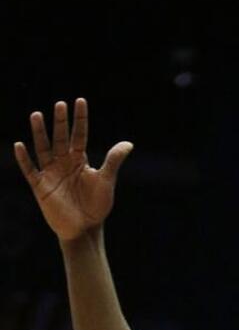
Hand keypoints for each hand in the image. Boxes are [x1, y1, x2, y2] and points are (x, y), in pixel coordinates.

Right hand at [14, 99, 132, 241]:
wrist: (85, 228)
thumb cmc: (97, 206)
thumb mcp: (106, 181)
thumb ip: (113, 161)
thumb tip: (128, 143)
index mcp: (79, 160)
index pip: (79, 135)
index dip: (80, 119)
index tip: (80, 101)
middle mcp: (63, 163)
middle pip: (60, 138)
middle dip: (60, 122)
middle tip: (60, 104)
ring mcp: (50, 173)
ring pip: (43, 148)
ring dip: (40, 132)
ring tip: (37, 115)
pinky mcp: (40, 186)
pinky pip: (29, 169)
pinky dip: (24, 158)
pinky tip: (20, 145)